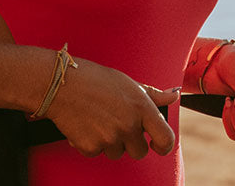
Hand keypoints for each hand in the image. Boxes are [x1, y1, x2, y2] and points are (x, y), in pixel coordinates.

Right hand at [43, 54, 178, 159]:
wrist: (60, 84)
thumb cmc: (95, 80)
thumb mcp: (128, 83)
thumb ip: (153, 95)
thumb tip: (174, 96)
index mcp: (141, 108)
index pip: (166, 139)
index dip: (164, 146)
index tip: (157, 144)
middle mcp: (128, 125)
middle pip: (140, 151)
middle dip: (131, 142)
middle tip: (116, 124)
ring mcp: (109, 138)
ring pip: (117, 153)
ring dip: (110, 142)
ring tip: (98, 120)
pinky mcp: (90, 147)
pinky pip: (96, 153)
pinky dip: (90, 143)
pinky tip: (85, 124)